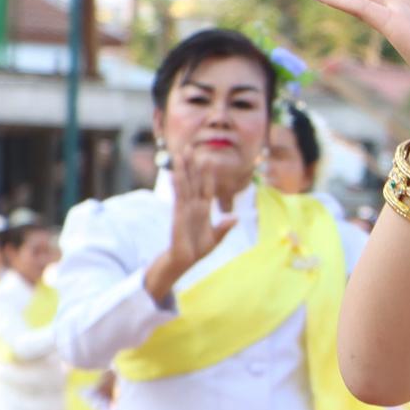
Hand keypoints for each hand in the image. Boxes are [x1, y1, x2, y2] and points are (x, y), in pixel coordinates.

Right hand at [147, 147, 239, 300]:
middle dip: (191, 165)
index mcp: (203, 209)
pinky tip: (174, 174)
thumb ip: (224, 228)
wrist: (185, 261)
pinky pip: (178, 197)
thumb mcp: (215, 238)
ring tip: (180, 154)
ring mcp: (185, 208)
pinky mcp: (178, 215)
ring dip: (182, 169)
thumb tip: (235, 218)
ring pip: (184, 184)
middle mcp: (193, 205)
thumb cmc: (198, 250)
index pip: (206, 188)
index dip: (208, 174)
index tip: (209, 160)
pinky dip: (177, 185)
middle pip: (193, 181)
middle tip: (189, 147)